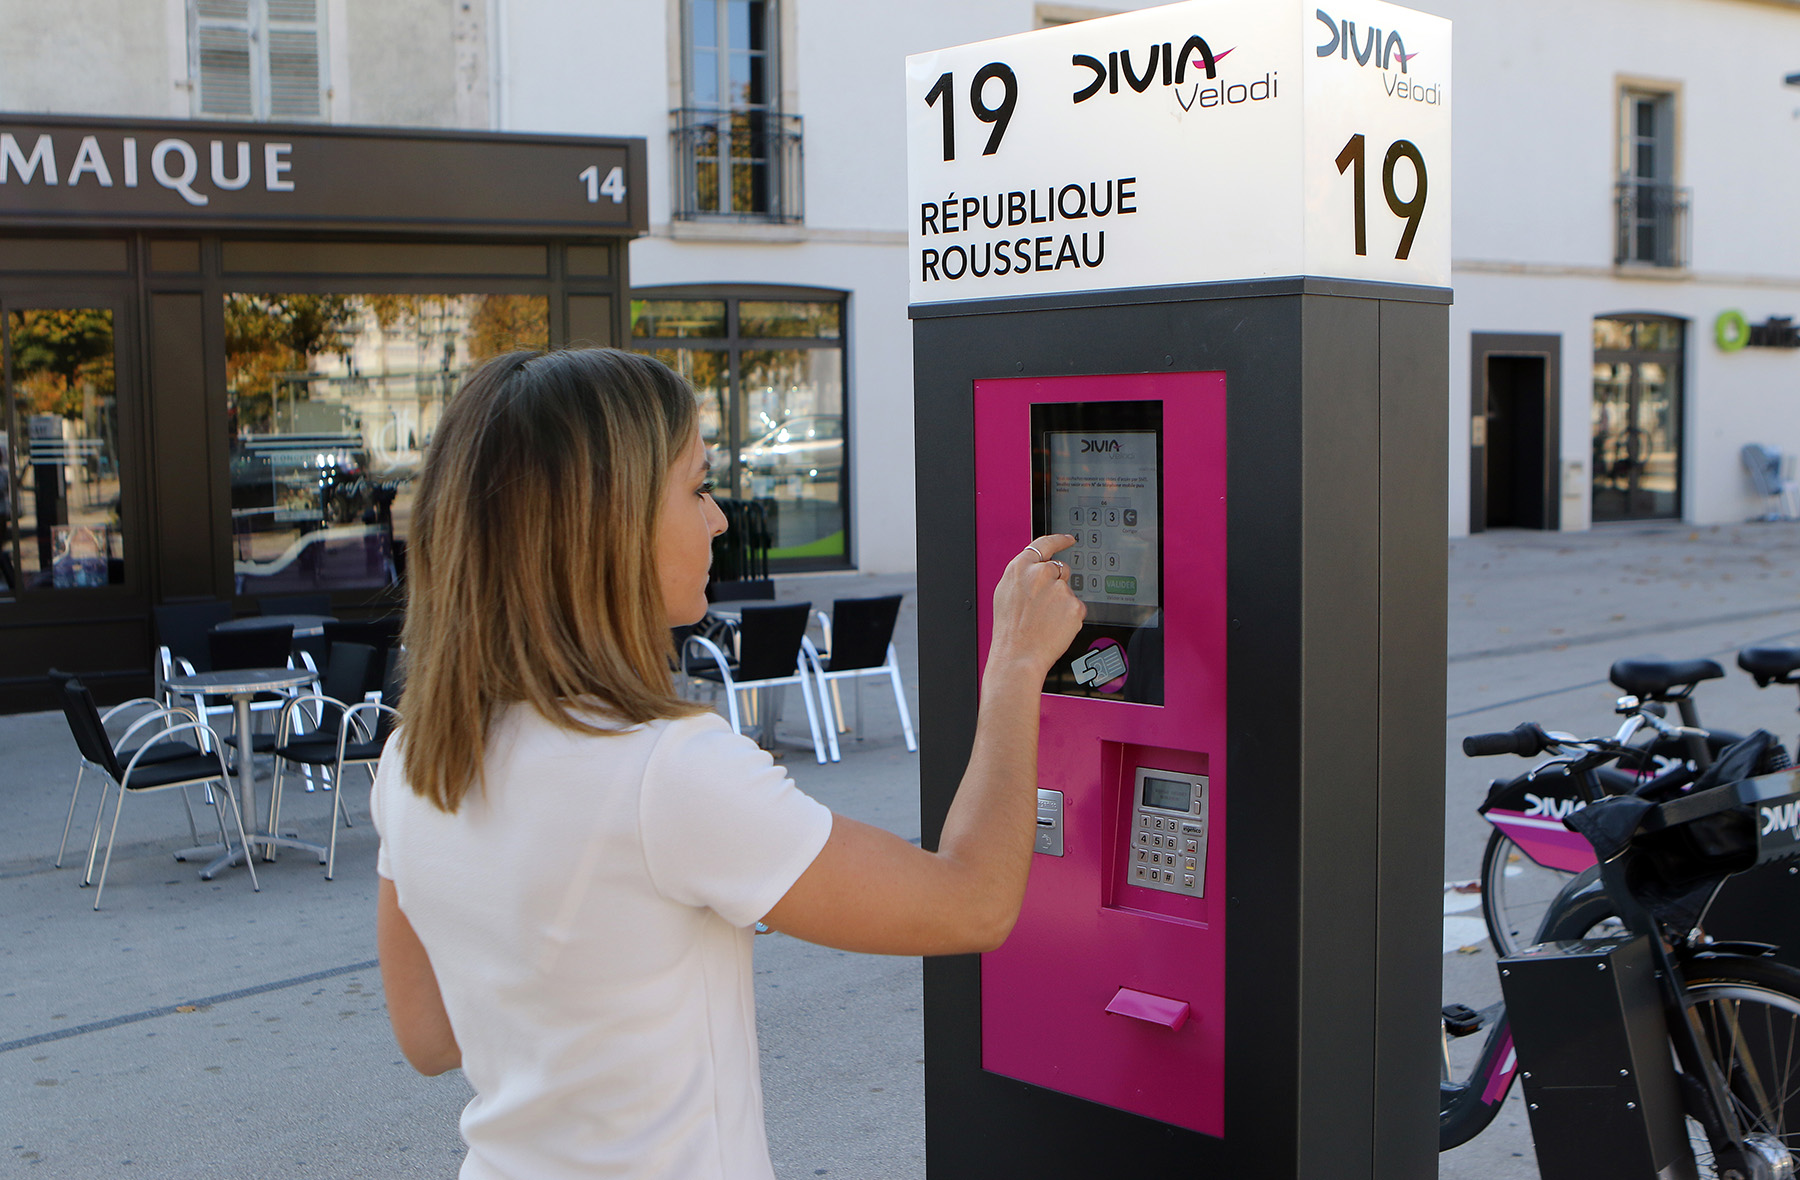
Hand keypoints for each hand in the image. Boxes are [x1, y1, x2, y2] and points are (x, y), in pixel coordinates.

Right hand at [988, 534, 1085, 678]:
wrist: (1018, 655)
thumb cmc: (1010, 630)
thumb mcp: (1005, 594)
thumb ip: (1023, 576)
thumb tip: (1035, 569)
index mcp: (1020, 568)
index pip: (1044, 544)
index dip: (1059, 540)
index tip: (1068, 539)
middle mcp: (1041, 574)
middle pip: (1060, 568)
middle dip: (1057, 583)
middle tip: (1044, 605)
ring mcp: (1059, 589)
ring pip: (1068, 590)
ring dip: (1061, 602)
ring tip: (1045, 620)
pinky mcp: (1074, 605)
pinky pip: (1076, 607)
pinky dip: (1069, 617)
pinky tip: (1055, 627)